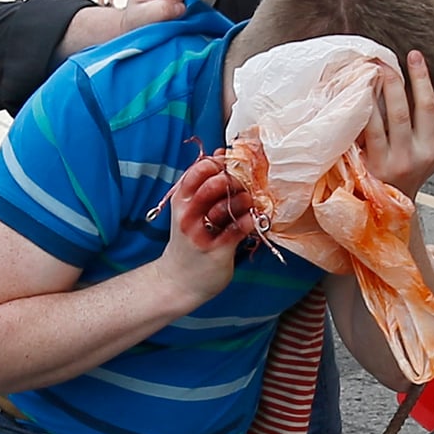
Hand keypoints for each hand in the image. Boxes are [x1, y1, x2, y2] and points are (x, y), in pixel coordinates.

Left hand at [119, 0, 216, 30]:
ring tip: (181, 10)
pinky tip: (189, 7)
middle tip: (176, 13)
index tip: (168, 11)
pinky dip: (204, 2)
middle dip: (189, 3)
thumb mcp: (140, 19)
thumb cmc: (139, 21)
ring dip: (197, 3)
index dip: (176, 2)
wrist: (143, 25)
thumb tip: (180, 7)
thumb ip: (159, 11)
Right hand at [157, 151, 254, 304]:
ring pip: (226, 205)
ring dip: (245, 199)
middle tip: (245, 183)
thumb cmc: (189, 240)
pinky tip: (253, 219)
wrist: (179, 280)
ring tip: (250, 201)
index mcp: (181, 199)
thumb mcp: (188, 209)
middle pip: (213, 183)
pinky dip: (250, 221)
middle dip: (235, 179)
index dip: (220, 163)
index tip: (231, 167)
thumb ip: (202, 185)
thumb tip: (222, 153)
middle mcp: (187, 214)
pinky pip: (237, 229)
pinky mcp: (215, 250)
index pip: (199, 169)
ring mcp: (200, 232)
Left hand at [361, 50, 433, 198]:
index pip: (428, 108)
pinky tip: (353, 97)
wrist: (387, 208)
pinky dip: (357, 115)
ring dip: (371, 96)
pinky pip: (359, 136)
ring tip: (367, 72)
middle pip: (400, 113)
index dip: (422, 80)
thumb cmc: (413, 174)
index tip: (415, 56)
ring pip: (377, 123)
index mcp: (429, 149)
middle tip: (384, 59)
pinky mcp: (363, 167)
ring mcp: (385, 162)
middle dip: (394, 83)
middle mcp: (408, 156)